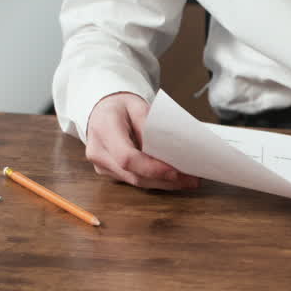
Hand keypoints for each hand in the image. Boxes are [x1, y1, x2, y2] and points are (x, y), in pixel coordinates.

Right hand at [85, 92, 199, 189]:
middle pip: (134, 175)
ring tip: (187, 180)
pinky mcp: (108, 173)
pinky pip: (133, 180)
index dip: (153, 168)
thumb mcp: (137, 106)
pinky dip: (154, 180)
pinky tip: (172, 179)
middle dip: (165, 180)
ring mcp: (101, 166)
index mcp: (104, 130)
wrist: (101, 111)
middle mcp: (98, 152)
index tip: (176, 171)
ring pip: (135, 182)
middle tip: (191, 179)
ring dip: (163, 183)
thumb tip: (169, 149)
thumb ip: (150, 126)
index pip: (127, 157)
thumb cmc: (120, 107)